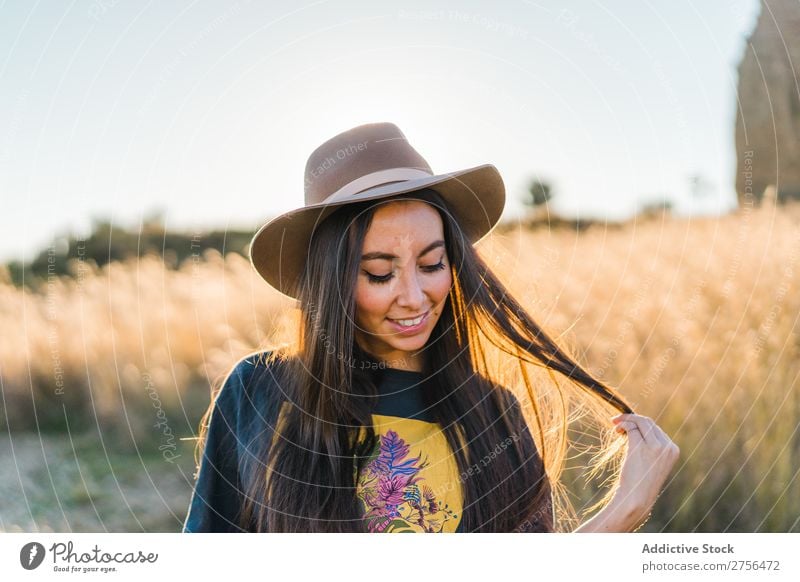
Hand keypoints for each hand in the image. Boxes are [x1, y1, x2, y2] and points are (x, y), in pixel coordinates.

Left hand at [610, 413, 679, 530]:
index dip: (641, 424)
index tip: (628, 425)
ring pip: (640, 422)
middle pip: (648, 422)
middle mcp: (667, 446)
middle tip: (617, 421)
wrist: (636, 499)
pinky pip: (631, 428)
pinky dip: (622, 424)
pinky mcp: (640, 446)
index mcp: (673, 450)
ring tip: (615, 425)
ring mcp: (655, 446)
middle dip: (632, 419)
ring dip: (626, 420)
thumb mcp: (652, 463)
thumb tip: (635, 427)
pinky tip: (616, 429)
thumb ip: (650, 447)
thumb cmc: (640, 483)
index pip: (656, 429)